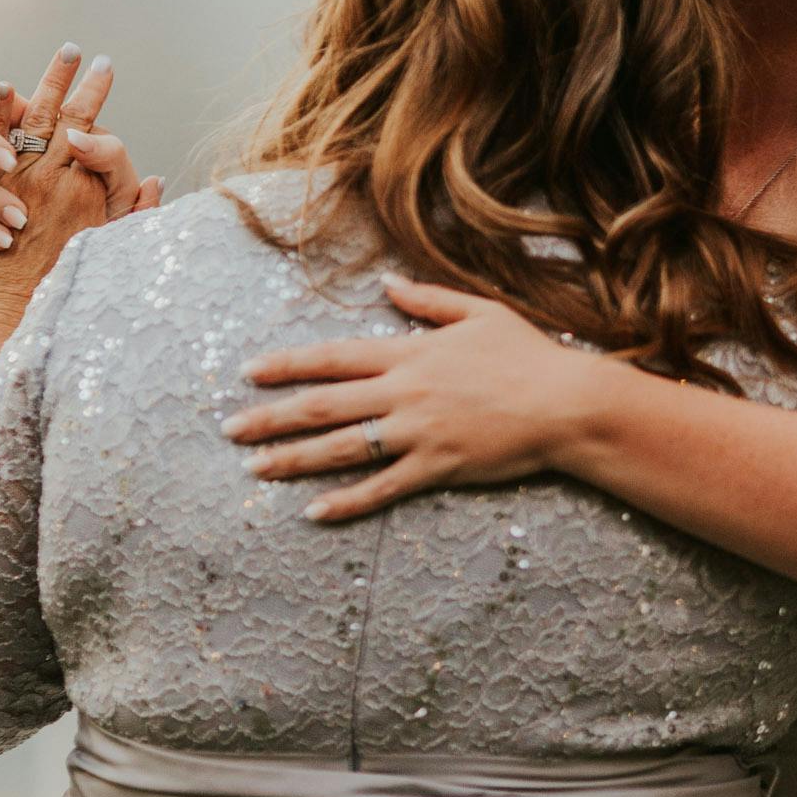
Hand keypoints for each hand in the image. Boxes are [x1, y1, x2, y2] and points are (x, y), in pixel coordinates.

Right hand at [0, 47, 162, 255]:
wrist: (60, 290)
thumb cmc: (97, 234)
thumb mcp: (117, 196)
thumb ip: (110, 160)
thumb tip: (81, 137)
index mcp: (47, 147)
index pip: (45, 105)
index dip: (51, 79)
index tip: (66, 54)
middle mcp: (11, 162)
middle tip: (8, 91)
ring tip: (16, 186)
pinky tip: (9, 235)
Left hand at [224, 275, 605, 521]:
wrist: (566, 403)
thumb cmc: (527, 354)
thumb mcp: (479, 312)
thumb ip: (428, 300)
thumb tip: (387, 284)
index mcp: (411, 352)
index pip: (335, 358)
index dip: (289, 365)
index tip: (249, 371)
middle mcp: (405, 392)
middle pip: (324, 405)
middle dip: (272, 417)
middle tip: (230, 429)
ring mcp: (418, 432)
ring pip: (342, 449)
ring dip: (293, 459)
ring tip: (255, 469)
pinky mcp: (436, 467)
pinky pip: (381, 488)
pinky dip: (346, 502)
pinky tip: (313, 512)